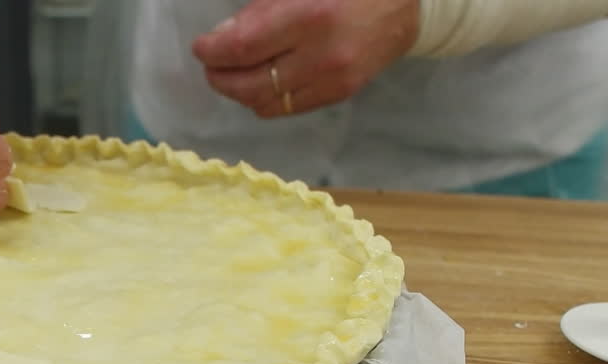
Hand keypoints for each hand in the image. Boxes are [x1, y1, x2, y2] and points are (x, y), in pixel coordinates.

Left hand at [192, 0, 419, 117]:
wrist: (406, 2)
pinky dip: (265, 99)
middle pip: (249, 85)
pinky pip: (287, 108)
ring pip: (265, 103)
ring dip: (240, 92)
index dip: (213, 51)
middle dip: (220, 77)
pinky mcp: (340, 94)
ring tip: (233, 73)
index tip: (201, 47)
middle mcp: (321, 55)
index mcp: (310, 17)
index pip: (243, 48)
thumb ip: (260, 10)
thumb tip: (222, 36)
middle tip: (211, 64)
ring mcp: (332, 80)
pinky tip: (261, 82)